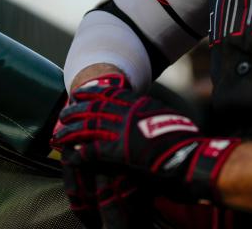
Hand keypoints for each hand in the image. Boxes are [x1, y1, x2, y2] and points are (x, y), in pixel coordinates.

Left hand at [52, 75, 240, 203]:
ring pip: (88, 127)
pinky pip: (91, 151)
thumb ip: (153, 114)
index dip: (92, 94)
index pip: (110, 94)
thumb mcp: (168, 118)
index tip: (80, 94)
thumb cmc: (186, 142)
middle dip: (75, 110)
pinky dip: (79, 153)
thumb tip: (148, 112)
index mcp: (140, 103)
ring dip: (70, 131)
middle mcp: (128, 113)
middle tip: (63, 113)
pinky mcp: (119, 152)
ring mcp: (122, 131)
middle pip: (94, 107)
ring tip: (58, 134)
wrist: (193, 158)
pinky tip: (70, 156)